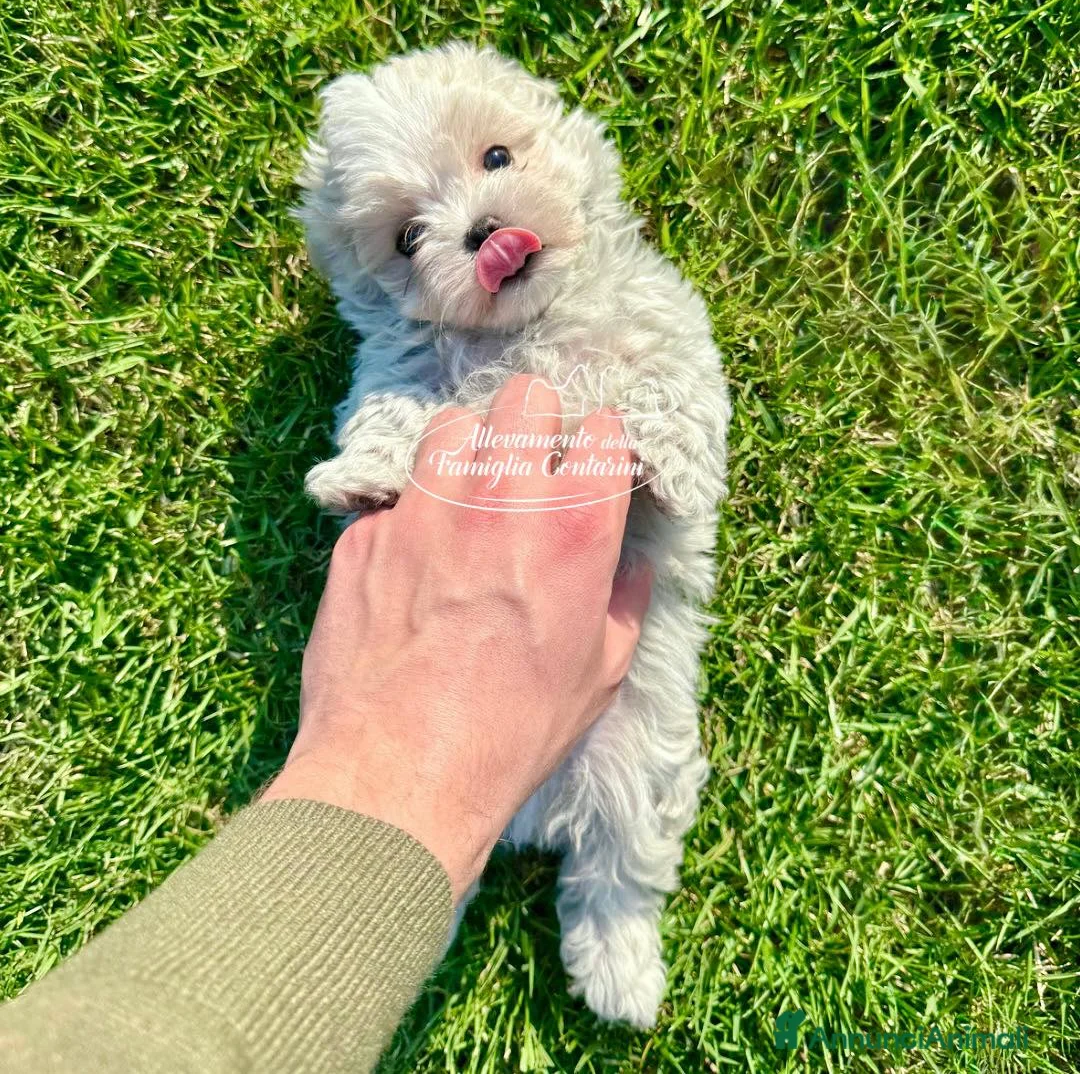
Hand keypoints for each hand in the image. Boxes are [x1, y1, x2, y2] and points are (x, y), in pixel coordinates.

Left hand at [263, 375, 651, 898]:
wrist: (399, 772)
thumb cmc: (513, 732)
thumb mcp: (600, 674)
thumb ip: (622, 604)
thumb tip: (630, 570)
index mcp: (577, 526)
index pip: (605, 430)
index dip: (602, 447)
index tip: (594, 466)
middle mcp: (504, 496)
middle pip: (527, 396)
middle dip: (535, 420)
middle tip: (531, 460)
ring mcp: (427, 506)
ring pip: (453, 425)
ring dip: (468, 451)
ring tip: (468, 495)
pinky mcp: (368, 531)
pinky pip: (397, 496)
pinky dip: (411, 516)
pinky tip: (413, 562)